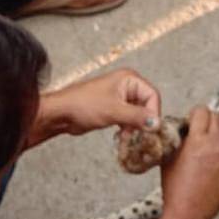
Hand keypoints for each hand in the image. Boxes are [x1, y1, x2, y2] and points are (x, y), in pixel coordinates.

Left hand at [45, 69, 161, 135]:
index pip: (152, 95)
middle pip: (147, 105)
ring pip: (138, 115)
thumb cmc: (83, 105)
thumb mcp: (114, 111)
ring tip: (129, 139)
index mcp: (129, 79)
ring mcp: (120, 98)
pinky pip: (129, 120)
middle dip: (144, 122)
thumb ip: (137, 117)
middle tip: (142, 137)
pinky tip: (123, 139)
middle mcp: (127, 86)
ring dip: (136, 128)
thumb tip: (157, 123)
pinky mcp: (114, 109)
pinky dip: (128, 130)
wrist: (61, 113)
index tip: (152, 129)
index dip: (153, 113)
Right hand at [160, 107, 218, 218]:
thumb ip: (177, 139)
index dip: (194, 113)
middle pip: (217, 118)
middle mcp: (215, 147)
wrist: (187, 215)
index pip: (202, 112)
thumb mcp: (169, 157)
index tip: (191, 118)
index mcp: (197, 141)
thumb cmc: (174, 189)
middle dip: (208, 117)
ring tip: (214, 129)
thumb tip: (184, 127)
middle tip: (201, 123)